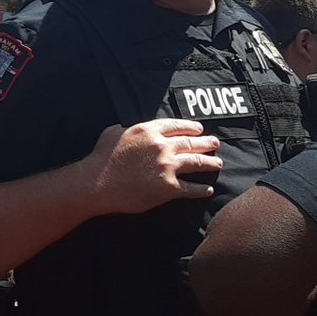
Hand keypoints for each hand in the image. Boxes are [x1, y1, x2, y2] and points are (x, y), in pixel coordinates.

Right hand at [85, 118, 221, 214]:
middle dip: (206, 143)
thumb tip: (127, 128)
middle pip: (190, 142)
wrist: (97, 183)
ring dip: (210, 163)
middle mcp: (161, 146)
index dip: (190, 127)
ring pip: (196, 163)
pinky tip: (207, 189)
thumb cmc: (101, 158)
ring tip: (218, 163)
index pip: (176, 126)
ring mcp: (167, 167)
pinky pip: (191, 188)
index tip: (199, 129)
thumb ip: (125, 128)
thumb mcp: (112, 133)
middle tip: (215, 143)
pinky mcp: (168, 188)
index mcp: (148, 130)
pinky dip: (201, 189)